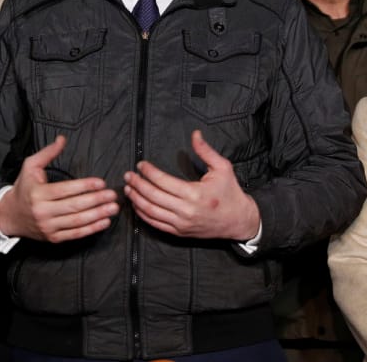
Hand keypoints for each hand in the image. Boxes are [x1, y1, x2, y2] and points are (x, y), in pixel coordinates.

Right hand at [0, 136, 119, 242]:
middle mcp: (43, 211)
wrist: (10, 215)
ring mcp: (48, 226)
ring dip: (98, 215)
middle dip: (96, 201)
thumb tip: (62, 139)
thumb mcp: (30, 166)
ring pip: (77, 221)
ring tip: (112, 208)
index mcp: (38, 193)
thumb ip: (48, 153)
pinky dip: (91, 229)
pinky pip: (75, 234)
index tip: (101, 183)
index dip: (85, 186)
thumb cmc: (23, 188)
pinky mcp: (53, 237)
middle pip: (74, 206)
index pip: (65, 190)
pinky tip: (104, 222)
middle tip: (112, 195)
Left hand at [123, 130, 260, 240]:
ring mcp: (181, 223)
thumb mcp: (222, 168)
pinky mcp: (179, 232)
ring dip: (136, 199)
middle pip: (153, 196)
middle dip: (137, 184)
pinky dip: (143, 214)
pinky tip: (137, 205)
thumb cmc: (230, 192)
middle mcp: (186, 210)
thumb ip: (206, 151)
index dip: (149, 172)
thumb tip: (195, 134)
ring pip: (151, 212)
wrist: (239, 221)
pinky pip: (155, 224)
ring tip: (128, 189)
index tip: (141, 165)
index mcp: (194, 194)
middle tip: (128, 175)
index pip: (163, 181)